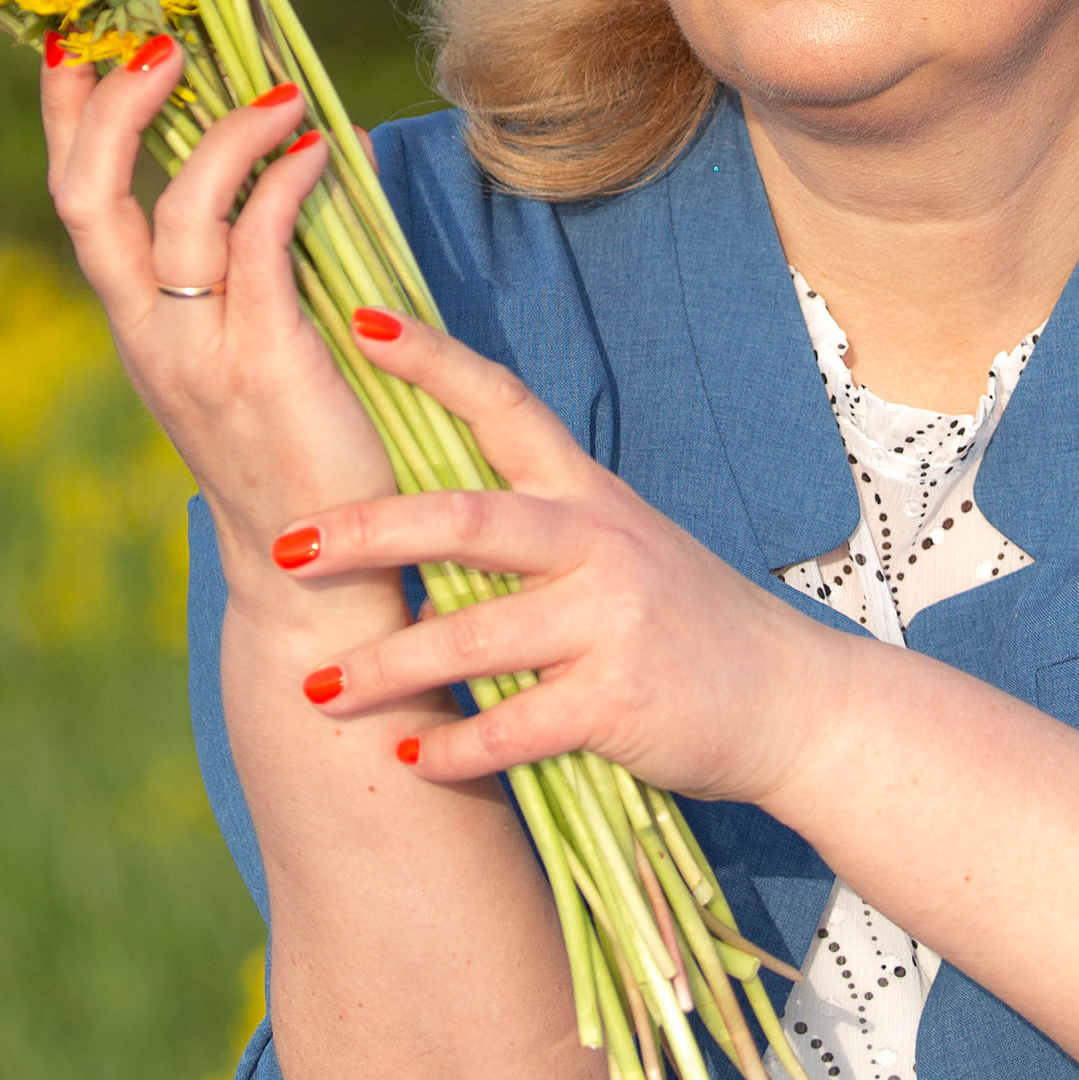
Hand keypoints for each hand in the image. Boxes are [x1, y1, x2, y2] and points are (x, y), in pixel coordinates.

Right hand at [38, 40, 405, 632]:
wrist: (319, 572)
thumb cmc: (300, 447)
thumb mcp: (251, 344)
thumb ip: (259, 260)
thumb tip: (300, 145)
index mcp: (136, 322)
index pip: (76, 200)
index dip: (69, 117)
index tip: (80, 41)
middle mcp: (148, 334)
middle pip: (90, 199)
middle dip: (114, 108)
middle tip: (162, 43)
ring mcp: (200, 352)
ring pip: (176, 215)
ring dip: (225, 135)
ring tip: (279, 90)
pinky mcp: (265, 365)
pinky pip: (261, 251)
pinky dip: (283, 187)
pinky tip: (318, 152)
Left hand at [277, 311, 863, 806]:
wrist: (792, 701)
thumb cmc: (685, 624)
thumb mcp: (616, 556)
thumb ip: (524, 551)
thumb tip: (414, 577)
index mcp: (588, 494)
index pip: (504, 404)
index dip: (433, 360)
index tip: (357, 323)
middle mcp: (599, 543)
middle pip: (466, 520)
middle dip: (367, 532)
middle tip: (286, 547)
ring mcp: (611, 621)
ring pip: (472, 636)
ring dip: (386, 666)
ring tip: (317, 688)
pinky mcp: (620, 702)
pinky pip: (513, 726)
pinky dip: (454, 747)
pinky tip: (411, 756)